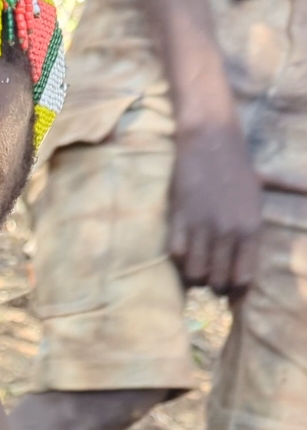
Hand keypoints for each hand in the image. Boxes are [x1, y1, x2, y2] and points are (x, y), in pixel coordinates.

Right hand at [169, 122, 261, 294]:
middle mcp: (227, 233)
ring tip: (195, 262)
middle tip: (210, 272)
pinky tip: (182, 246)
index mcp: (250, 229)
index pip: (243, 280)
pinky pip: (175, 255)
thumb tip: (241, 274)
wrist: (210, 138)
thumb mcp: (254, 204)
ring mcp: (201, 227)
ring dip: (193, 274)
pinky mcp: (178, 219)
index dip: (235, 291)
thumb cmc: (235, 170)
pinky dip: (178, 257)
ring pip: (194, 275)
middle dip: (213, 284)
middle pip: (217, 283)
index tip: (229, 292)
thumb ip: (248, 238)